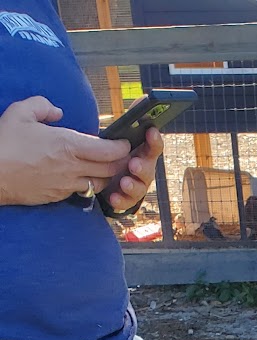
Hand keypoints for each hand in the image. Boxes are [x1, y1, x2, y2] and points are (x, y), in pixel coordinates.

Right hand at [0, 96, 130, 205]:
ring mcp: (66, 185)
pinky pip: (81, 192)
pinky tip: (83, 177)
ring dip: (105, 175)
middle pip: (109, 169)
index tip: (125, 142)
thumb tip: (57, 112)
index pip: (107, 150)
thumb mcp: (21, 112)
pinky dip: (87, 184)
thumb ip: (42, 106)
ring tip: (104, 166)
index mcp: (67, 144)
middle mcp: (72, 167)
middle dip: (120, 162)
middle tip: (121, 155)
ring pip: (98, 183)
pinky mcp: (58, 197)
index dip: (121, 147)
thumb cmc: (5, 143)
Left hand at [99, 124, 162, 212]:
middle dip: (143, 167)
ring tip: (124, 182)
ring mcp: (137, 186)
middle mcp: (144, 170)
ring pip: (140, 188)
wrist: (104, 178)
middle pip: (149, 170)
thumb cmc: (116, 154)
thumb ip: (132, 121)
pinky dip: (121, 201)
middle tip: (134, 164)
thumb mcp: (121, 136)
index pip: (154, 146)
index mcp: (144, 153)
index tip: (151, 131)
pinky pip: (126, 203)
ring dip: (133, 185)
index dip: (155, 139)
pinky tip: (113, 197)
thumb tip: (142, 100)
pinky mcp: (126, 200)